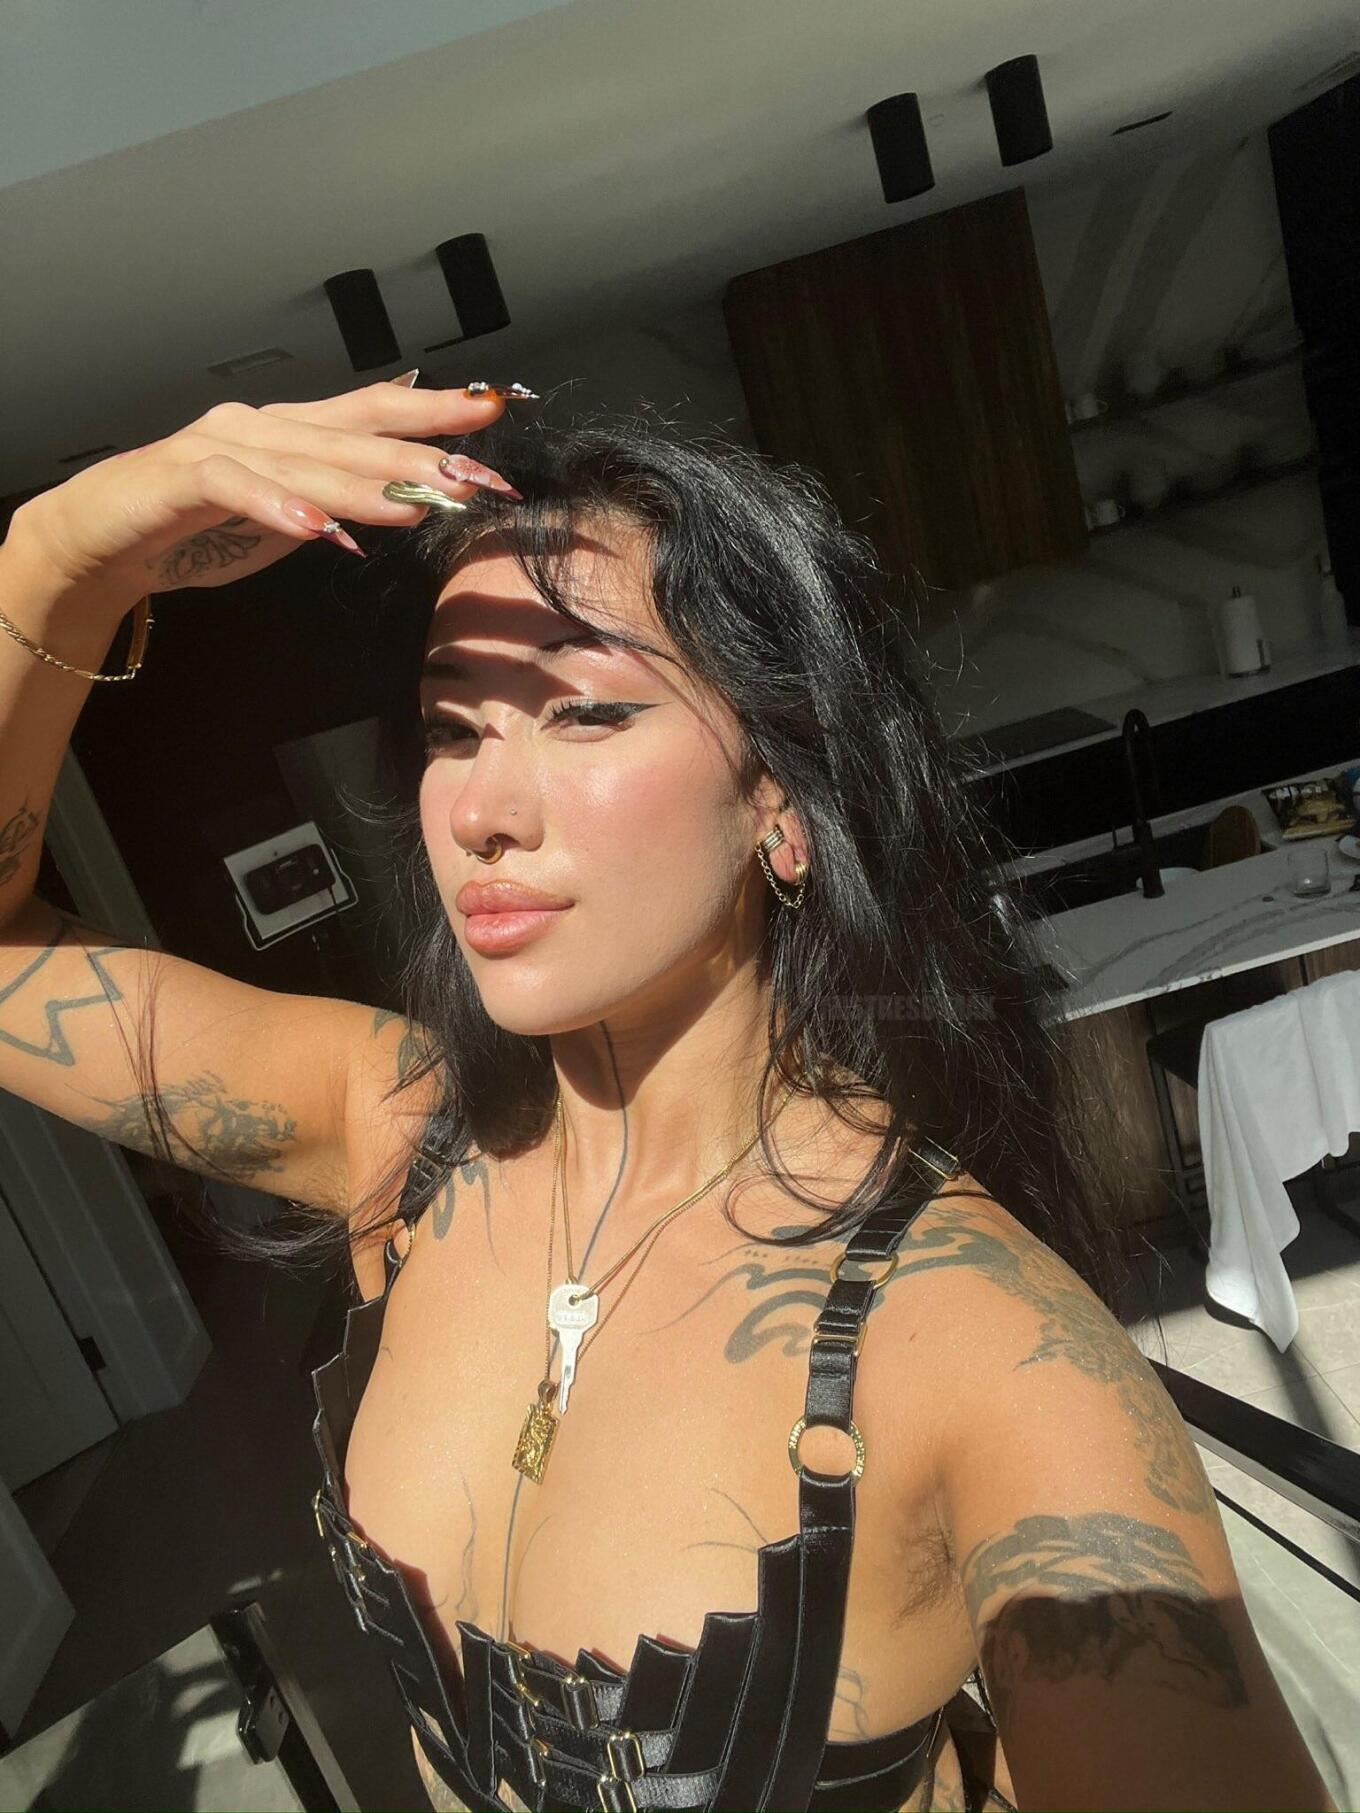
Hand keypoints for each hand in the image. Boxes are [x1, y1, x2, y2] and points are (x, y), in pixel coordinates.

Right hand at [8, 378, 517, 616]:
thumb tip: (412, 499)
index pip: (374, 411)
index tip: (491, 412)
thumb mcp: (290, 516)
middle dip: (420, 456)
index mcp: (293, 431)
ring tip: (417, 504)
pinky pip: (238, 488)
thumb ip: (341, 500)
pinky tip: (322, 530)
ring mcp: (221, 446)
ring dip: (366, 484)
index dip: (432, 410)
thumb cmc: (200, 528)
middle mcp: (263, 427)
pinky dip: (281, 507)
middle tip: (476, 476)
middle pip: (353, 437)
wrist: (107, 538)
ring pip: (306, 462)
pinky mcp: (182, 477)